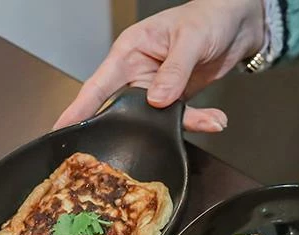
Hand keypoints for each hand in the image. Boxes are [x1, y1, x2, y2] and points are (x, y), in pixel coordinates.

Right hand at [54, 0, 264, 132]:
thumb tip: (157, 100)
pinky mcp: (176, 99)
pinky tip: (215, 120)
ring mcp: (157, 89)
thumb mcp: (189, 40)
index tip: (62, 129)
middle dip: (131, 131)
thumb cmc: (206, 18)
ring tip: (209, 121)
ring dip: (181, 125)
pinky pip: (180, 118)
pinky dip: (198, 122)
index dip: (79, 109)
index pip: (98, 85)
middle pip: (123, 109)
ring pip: (156, 119)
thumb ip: (174, 71)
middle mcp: (138, 73)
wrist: (236, 23)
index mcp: (129, 53)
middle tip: (131, 152)